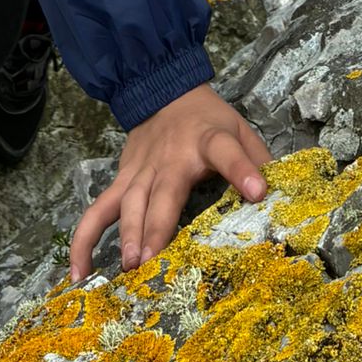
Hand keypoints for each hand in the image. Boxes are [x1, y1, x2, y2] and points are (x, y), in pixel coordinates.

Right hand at [69, 85, 270, 282]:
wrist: (162, 89)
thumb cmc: (207, 119)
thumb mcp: (240, 129)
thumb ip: (259, 160)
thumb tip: (282, 200)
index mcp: (209, 140)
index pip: (227, 152)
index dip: (242, 170)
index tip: (257, 191)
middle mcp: (170, 157)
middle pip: (164, 191)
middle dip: (158, 225)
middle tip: (153, 262)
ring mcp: (141, 171)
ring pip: (129, 203)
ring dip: (127, 235)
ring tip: (130, 268)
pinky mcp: (122, 180)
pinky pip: (98, 210)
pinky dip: (84, 240)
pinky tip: (79, 272)